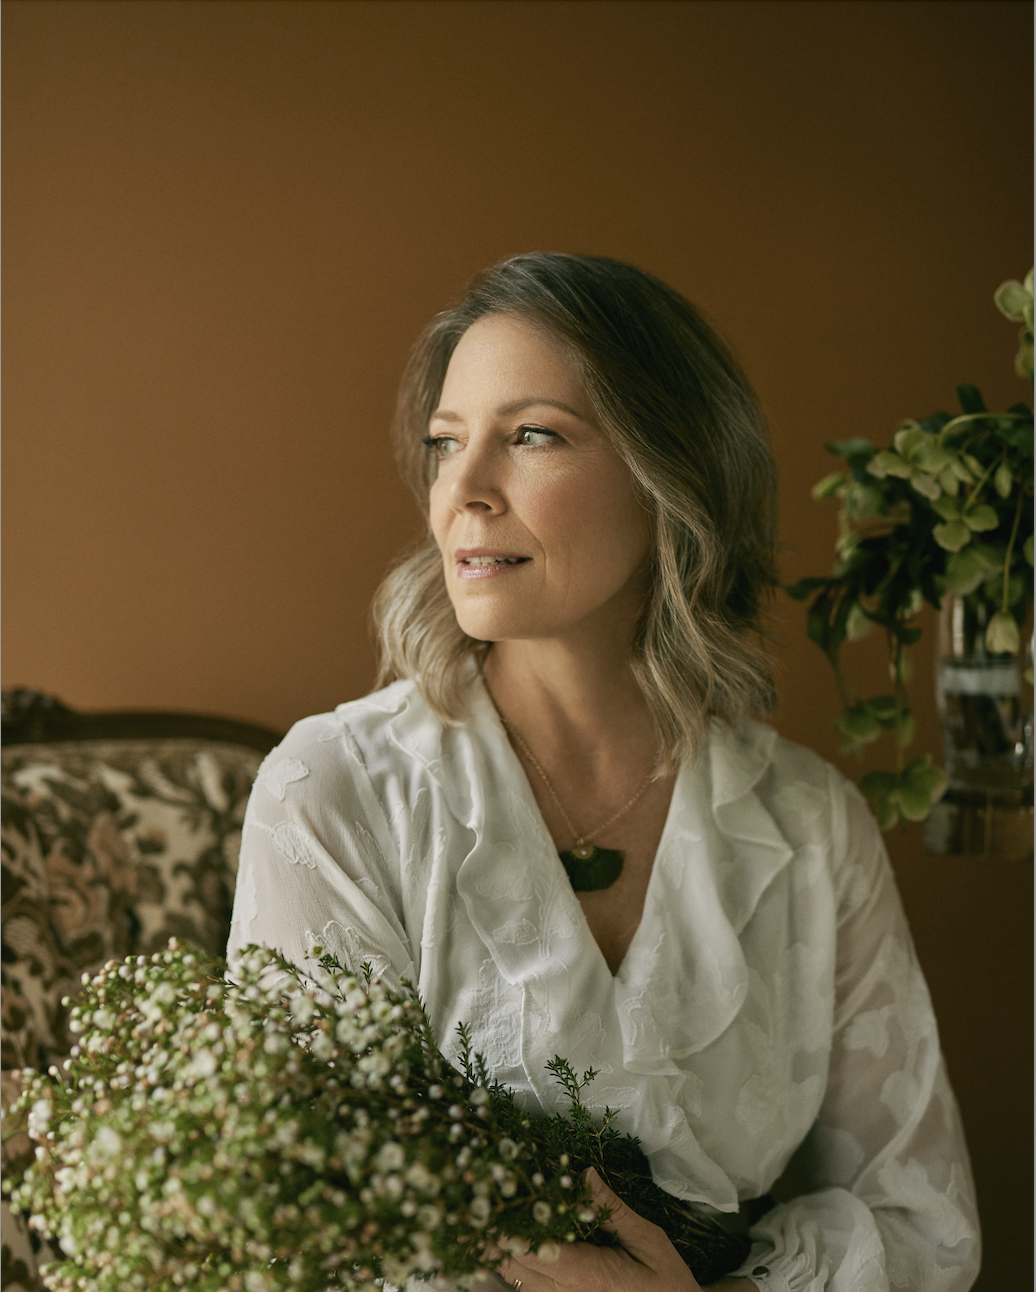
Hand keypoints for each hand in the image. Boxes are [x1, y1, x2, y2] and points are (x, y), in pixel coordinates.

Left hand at [495, 1167, 703, 1291]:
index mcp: (586, 1275)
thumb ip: (613, 1211)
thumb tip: (586, 1176)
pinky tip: (501, 1240)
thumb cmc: (666, 1281)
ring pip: (513, 1277)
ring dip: (495, 1247)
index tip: (487, 1197)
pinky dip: (510, 1262)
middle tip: (472, 1195)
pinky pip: (525, 1285)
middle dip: (491, 1232)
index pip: (535, 1249)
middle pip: (514, 1263)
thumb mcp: (648, 1241)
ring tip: (478, 1212)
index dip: (507, 1226)